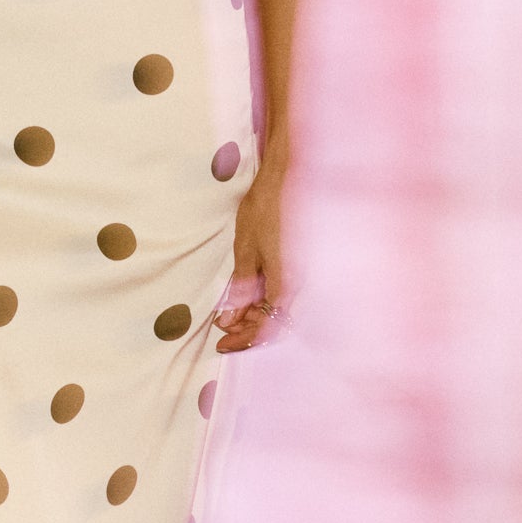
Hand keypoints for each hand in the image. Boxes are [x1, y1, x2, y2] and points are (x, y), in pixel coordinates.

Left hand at [214, 164, 286, 352]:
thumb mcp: (245, 249)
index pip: (267, 327)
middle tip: (222, 329)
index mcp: (286, 282)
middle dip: (247, 330)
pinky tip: (246, 296)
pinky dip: (262, 300)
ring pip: (278, 309)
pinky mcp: (296, 265)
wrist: (286, 178)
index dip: (244, 340)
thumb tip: (230, 319)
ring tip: (230, 312)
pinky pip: (281, 293)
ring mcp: (299, 274)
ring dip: (254, 316)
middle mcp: (298, 283)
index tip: (222, 343)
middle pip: (275, 322)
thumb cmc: (264, 209)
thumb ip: (240, 287)